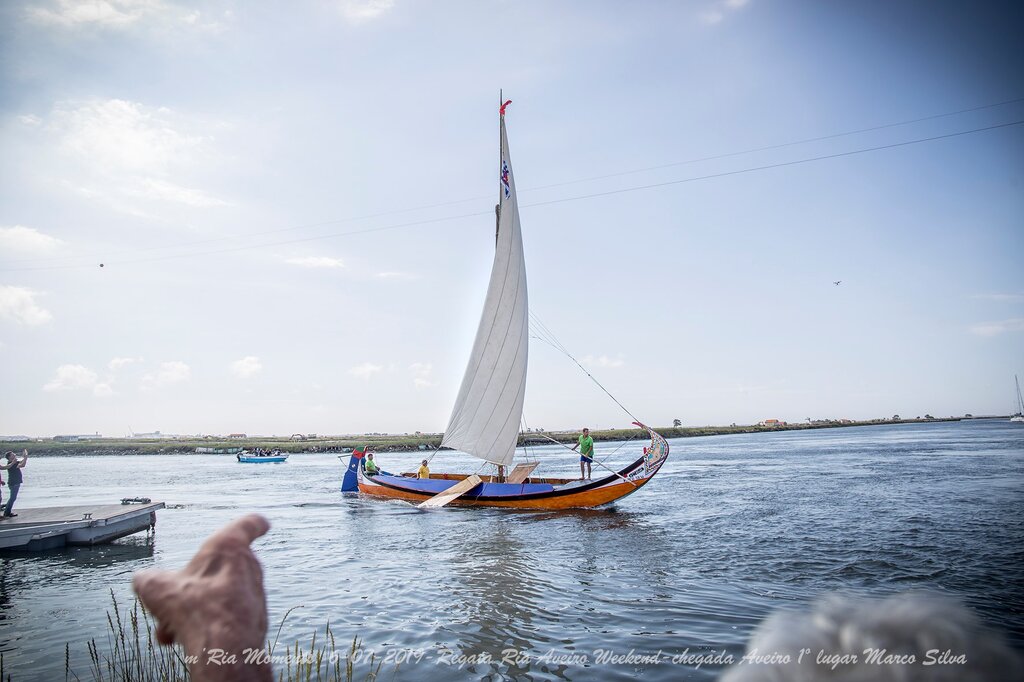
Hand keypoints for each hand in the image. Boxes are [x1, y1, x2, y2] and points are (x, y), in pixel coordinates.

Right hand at [133, 515, 272, 681]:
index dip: (253, 523)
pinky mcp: (256, 618)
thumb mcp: (156, 587)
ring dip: (194, 611)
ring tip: (170, 630)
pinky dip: (207, 625)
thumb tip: (142, 579)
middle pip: (219, 570)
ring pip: (219, 598)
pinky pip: (226, 617)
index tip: (260, 524)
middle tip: (169, 608)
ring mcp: (255, 593)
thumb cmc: (195, 607)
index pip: (250, 524)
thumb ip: (149, 579)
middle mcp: (249, 566)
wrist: (223, 645)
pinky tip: (182, 639)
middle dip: (191, 589)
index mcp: (229, 547)